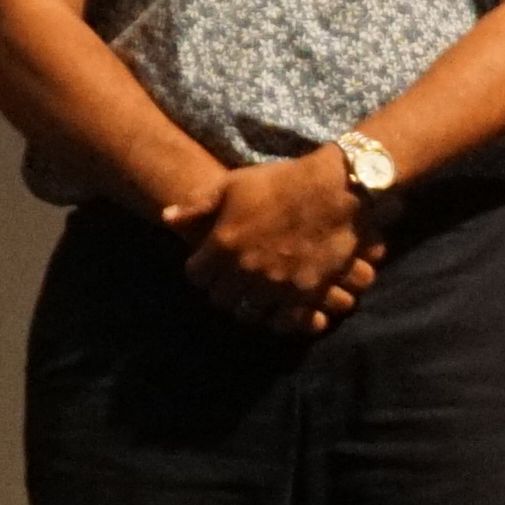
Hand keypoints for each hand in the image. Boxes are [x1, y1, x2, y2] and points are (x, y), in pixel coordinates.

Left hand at [172, 155, 379, 334]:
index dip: (202, 270)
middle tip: (234, 282)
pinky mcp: (306, 294)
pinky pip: (284, 322)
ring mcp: (276, 286)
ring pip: (250, 314)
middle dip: (224, 291)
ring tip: (257, 296)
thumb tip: (167, 218)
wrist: (337, 190)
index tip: (211, 265)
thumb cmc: (283, 182)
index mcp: (224, 245)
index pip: (196, 275)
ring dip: (251, 306)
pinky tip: (283, 307)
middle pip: (221, 299)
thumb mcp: (234, 183)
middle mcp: (245, 271)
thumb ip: (199, 204)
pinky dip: (280, 319)